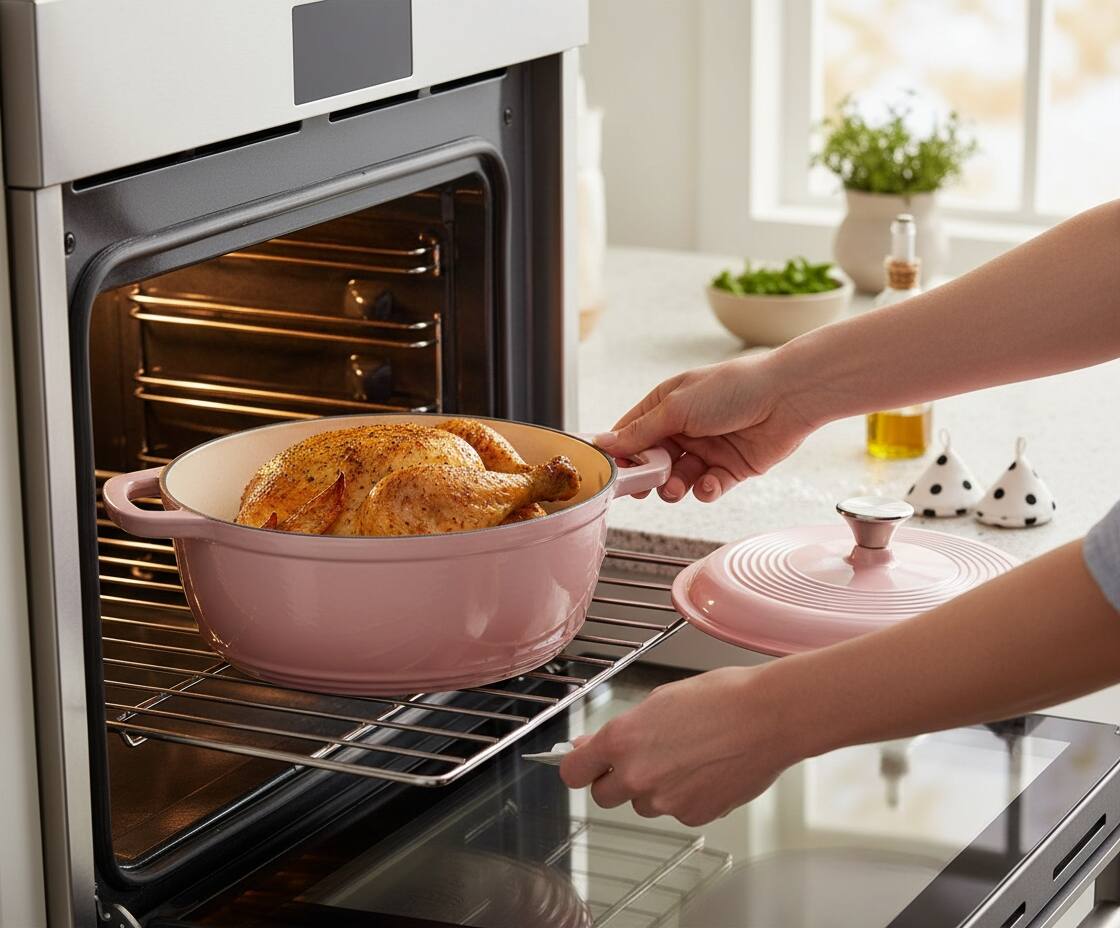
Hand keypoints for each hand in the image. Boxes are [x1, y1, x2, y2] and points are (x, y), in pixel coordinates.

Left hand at [558, 667, 797, 826]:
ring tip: (686, 759)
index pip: (574, 772)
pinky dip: (686, 797)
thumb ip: (623, 730)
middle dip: (616, 780)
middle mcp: (637, 775)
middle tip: (642, 759)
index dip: (578, 768)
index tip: (584, 764)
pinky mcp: (694, 816)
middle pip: (604, 796)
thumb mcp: (660, 701)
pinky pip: (677, 812)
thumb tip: (595, 746)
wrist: (769, 717)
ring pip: (643, 804)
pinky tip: (707, 771)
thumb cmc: (721, 698)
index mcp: (622, 740)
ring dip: (653, 789)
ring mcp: (665, 801)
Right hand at [595, 353, 817, 502]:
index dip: (620, 453)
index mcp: (667, 405)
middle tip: (642, 489)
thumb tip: (604, 443)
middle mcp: (685, 427)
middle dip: (647, 477)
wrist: (787, 397)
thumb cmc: (732, 389)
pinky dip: (706, 490)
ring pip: (678, 479)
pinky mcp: (730, 468)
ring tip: (676, 487)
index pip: (631, 433)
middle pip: (652, 461)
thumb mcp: (676, 407)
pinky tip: (709, 483)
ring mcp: (708, 448)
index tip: (610, 472)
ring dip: (674, 487)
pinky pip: (708, 487)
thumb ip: (639, 431)